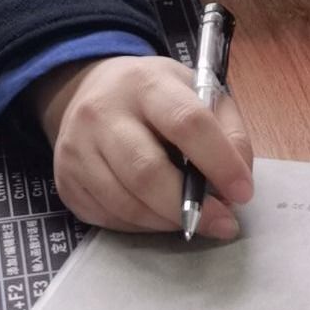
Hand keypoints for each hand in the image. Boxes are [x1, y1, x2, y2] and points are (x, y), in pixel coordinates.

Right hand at [32, 54, 254, 238]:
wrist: (89, 88)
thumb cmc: (156, 94)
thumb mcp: (198, 90)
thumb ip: (227, 128)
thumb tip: (238, 178)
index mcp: (147, 83)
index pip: (187, 122)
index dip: (220, 162)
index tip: (243, 191)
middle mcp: (104, 113)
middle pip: (147, 171)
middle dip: (190, 206)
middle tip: (222, 223)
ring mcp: (78, 149)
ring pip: (125, 202)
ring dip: (168, 221)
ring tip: (195, 221)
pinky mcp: (66, 181)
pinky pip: (107, 218)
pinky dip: (142, 226)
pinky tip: (161, 217)